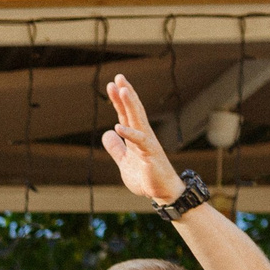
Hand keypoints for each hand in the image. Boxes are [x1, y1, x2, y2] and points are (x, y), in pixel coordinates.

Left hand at [101, 74, 186, 205]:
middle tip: (118, 77)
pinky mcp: (150, 155)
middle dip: (126, 94)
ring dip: (130, 105)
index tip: (111, 85)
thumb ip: (116, 148)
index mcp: (136, 136)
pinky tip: (117, 126)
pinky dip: (129, 134)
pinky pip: (139, 142)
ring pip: (138, 120)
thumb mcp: (124, 161)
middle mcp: (143, 135)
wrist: (162, 192)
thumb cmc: (146, 177)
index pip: (126, 114)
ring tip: (122, 90)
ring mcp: (148, 143)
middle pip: (133, 111)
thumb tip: (107, 134)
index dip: (118, 100)